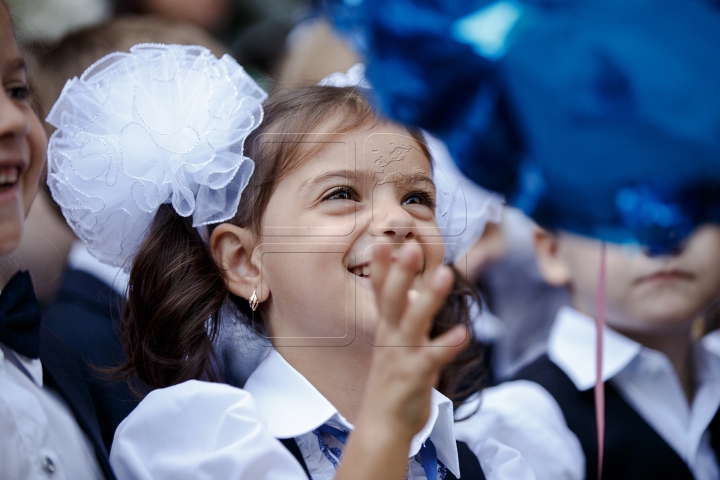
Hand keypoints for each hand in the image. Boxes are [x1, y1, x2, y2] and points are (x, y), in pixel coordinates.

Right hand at [363, 240, 467, 436]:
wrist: (383, 427)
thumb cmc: (393, 383)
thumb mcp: (395, 346)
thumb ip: (404, 317)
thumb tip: (414, 292)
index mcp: (386, 329)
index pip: (381, 292)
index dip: (381, 267)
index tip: (384, 240)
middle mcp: (390, 338)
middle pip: (393, 299)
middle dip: (401, 272)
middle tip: (412, 246)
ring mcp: (401, 356)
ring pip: (414, 322)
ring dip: (429, 297)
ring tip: (445, 273)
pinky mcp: (415, 377)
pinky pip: (433, 358)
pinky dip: (447, 345)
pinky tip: (464, 333)